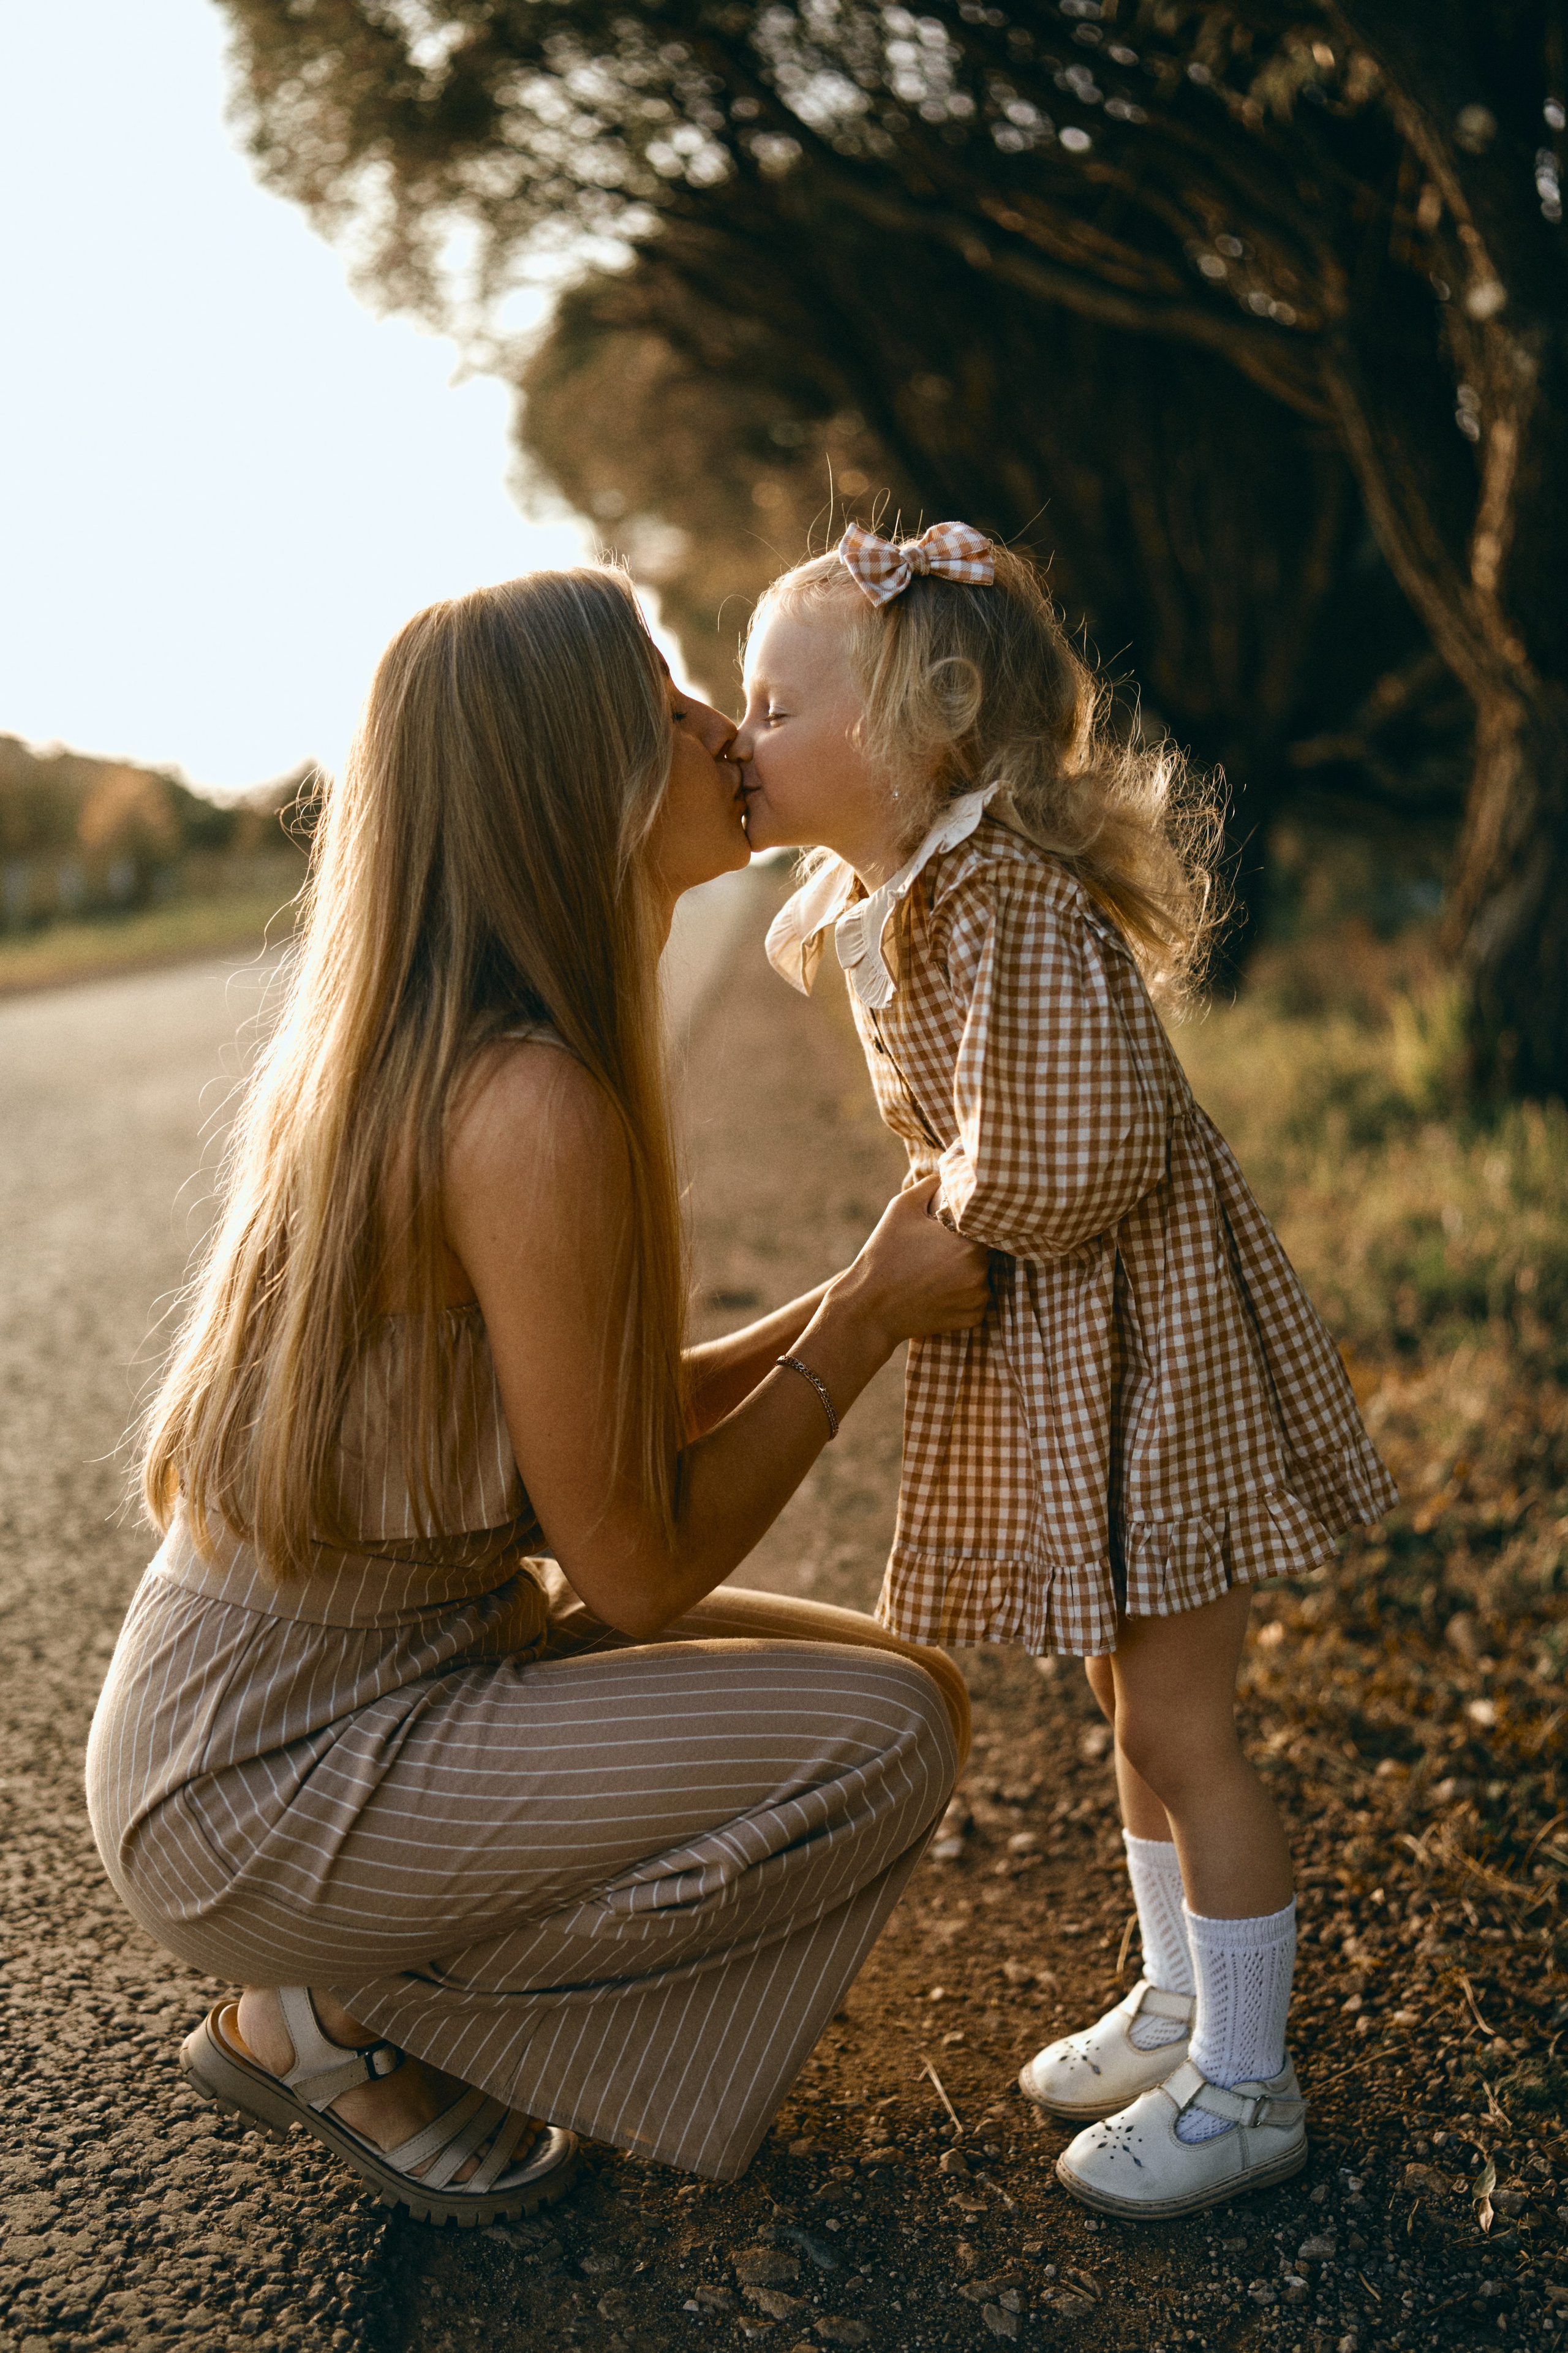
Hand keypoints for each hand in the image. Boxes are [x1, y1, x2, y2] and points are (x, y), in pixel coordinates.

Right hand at [835, 1175, 991, 1347]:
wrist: (869, 1308)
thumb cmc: (884, 1254)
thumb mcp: (902, 1207)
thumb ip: (932, 1184)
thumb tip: (951, 1173)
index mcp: (967, 1241)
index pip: (987, 1221)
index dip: (973, 1220)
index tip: (955, 1224)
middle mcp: (980, 1270)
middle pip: (985, 1248)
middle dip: (967, 1245)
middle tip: (938, 1248)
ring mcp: (978, 1297)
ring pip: (983, 1273)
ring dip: (967, 1269)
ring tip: (936, 1269)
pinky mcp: (973, 1317)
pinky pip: (978, 1298)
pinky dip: (964, 1294)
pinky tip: (939, 1289)